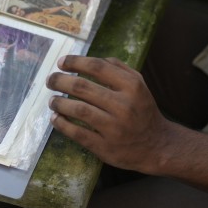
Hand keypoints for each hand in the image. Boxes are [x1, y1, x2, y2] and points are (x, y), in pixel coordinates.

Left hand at [47, 55, 175, 173]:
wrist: (157, 145)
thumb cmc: (142, 110)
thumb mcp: (139, 84)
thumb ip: (118, 68)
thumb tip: (89, 60)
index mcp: (131, 86)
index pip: (97, 67)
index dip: (75, 62)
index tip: (61, 62)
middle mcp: (124, 105)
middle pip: (83, 87)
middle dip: (60, 81)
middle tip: (50, 80)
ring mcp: (114, 128)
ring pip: (78, 110)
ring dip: (59, 103)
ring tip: (52, 100)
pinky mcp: (105, 147)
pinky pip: (78, 133)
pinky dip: (62, 124)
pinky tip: (56, 118)